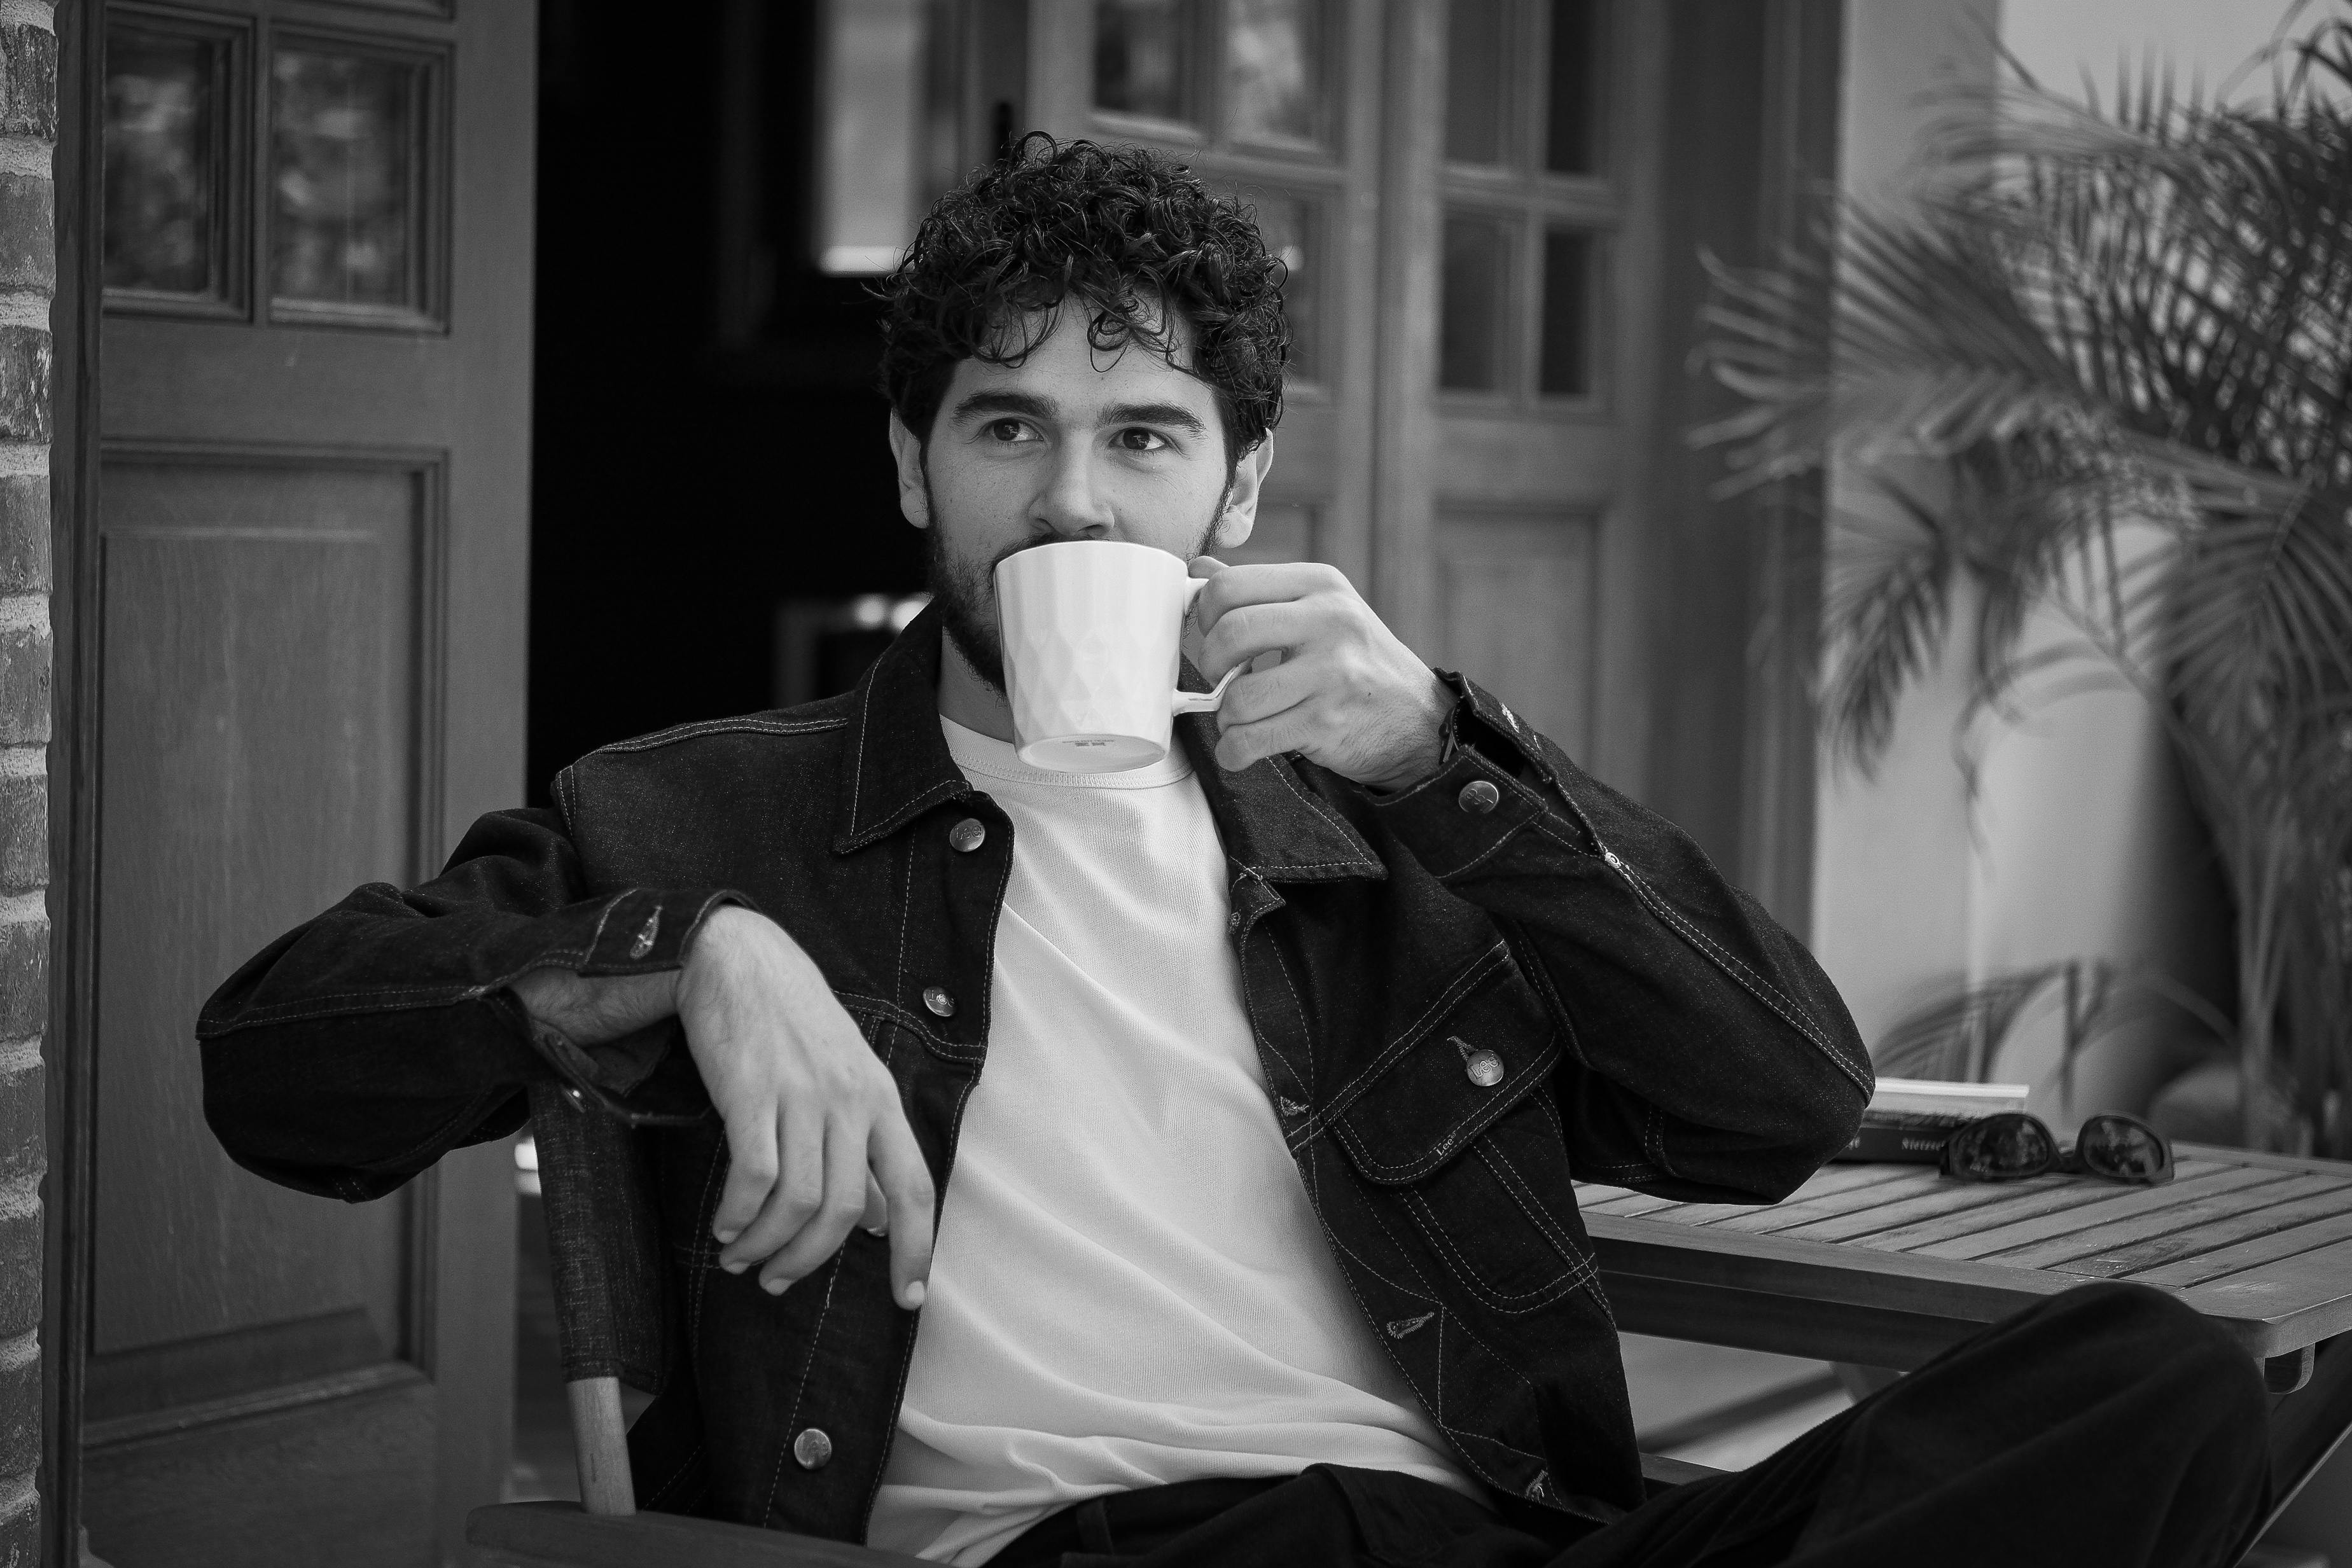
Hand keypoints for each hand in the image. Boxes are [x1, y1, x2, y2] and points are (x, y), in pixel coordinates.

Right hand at [512, 907, 934, 1307]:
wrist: (737, 956)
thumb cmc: (791, 1023)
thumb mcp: (844, 1078)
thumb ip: (863, 1147)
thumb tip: (878, 1220)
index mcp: (880, 1100)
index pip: (916, 1187)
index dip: (918, 1249)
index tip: (910, 1299)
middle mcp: (851, 1100)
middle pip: (848, 1210)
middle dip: (812, 1260)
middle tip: (778, 1281)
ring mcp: (803, 1095)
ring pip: (800, 1201)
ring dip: (767, 1244)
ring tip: (741, 1258)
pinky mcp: (752, 1092)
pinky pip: (754, 1176)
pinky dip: (739, 1214)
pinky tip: (725, 1226)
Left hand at [1189, 557, 1452, 791]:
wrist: (1416, 720)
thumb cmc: (1359, 664)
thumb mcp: (1322, 611)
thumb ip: (1262, 592)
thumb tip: (1198, 572)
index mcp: (1321, 585)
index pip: (1231, 585)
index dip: (1204, 615)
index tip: (1212, 636)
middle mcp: (1330, 621)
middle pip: (1230, 633)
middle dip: (1209, 664)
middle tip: (1219, 678)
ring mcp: (1331, 673)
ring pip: (1238, 697)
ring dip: (1225, 717)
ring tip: (1238, 718)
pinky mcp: (1327, 721)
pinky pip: (1252, 739)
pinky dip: (1234, 750)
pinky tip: (1241, 748)